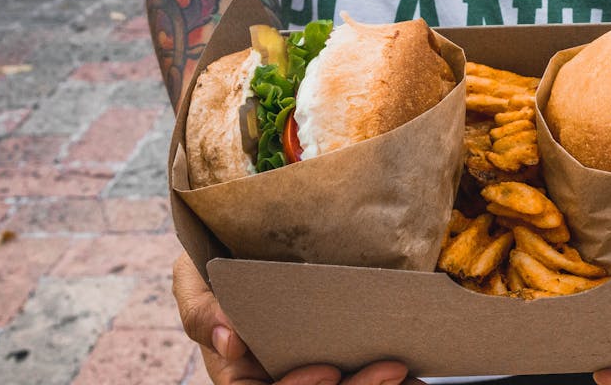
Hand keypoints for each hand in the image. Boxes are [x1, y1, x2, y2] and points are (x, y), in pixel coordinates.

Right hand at [173, 255, 418, 384]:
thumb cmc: (211, 261)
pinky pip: (363, 377)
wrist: (240, 240)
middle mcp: (276, 377)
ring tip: (406, 371)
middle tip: (390, 369)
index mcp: (240, 372)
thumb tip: (228, 341)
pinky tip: (418, 377)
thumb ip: (199, 307)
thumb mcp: (193, 277)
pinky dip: (394, 383)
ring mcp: (310, 367)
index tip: (327, 371)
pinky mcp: (340, 354)